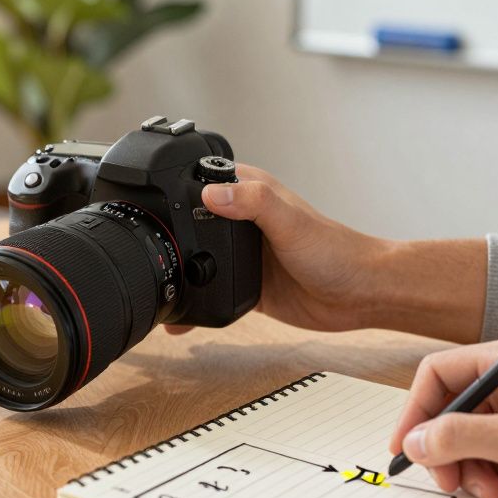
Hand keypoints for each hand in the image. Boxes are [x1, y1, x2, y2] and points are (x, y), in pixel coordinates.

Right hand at [166, 164, 393, 333]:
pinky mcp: (246, 284)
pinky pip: (210, 292)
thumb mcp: (289, 222)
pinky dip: (192, 304)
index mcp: (250, 192)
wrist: (358, 295)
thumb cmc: (336, 250)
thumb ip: (252, 203)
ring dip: (177, 270)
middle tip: (139, 244)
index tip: (145, 195)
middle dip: (166, 233)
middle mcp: (242, 219)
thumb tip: (212, 192)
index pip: (202, 179)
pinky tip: (177, 318)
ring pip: (197, 258)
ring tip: (150, 283)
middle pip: (191, 221)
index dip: (174, 184)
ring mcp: (242, 254)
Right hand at [388, 339, 497, 497]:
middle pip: (451, 410)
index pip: (438, 374)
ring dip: (474, 469)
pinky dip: (497, 474)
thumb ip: (458, 437)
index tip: (404, 448)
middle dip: (448, 450)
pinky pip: (495, 454)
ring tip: (495, 490)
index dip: (416, 411)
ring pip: (471, 438)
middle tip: (451, 483)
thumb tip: (414, 442)